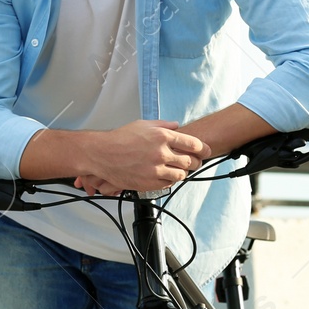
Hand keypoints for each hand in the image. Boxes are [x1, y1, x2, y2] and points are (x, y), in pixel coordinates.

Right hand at [77, 120, 210, 194]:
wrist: (103, 154)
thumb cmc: (121, 138)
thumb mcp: (143, 124)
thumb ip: (164, 125)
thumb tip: (178, 126)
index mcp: (162, 136)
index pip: (192, 143)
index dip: (203, 148)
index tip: (206, 150)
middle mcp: (161, 152)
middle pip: (190, 161)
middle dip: (196, 162)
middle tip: (196, 162)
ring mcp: (155, 169)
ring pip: (181, 174)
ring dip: (183, 172)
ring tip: (180, 169)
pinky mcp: (149, 182)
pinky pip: (168, 183)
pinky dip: (171, 180)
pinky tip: (167, 175)